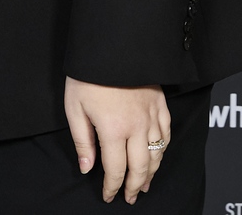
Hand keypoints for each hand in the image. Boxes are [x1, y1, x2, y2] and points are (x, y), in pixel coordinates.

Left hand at [63, 76, 171, 203]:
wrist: (111, 44)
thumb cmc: (88, 74)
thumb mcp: (74, 107)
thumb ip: (82, 141)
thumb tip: (87, 167)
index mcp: (113, 129)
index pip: (116, 169)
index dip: (112, 187)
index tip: (108, 196)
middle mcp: (136, 126)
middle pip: (140, 167)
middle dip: (134, 186)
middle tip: (129, 197)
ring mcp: (151, 115)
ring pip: (157, 153)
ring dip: (151, 172)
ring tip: (144, 184)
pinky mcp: (160, 103)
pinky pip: (166, 133)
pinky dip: (163, 149)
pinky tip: (158, 155)